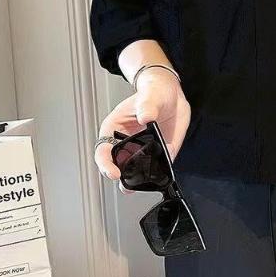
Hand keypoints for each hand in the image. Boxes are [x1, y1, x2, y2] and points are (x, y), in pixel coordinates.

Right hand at [94, 68, 190, 193]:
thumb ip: (147, 105)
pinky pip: (157, 166)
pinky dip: (159, 173)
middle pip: (118, 165)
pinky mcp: (159, 152)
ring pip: (136, 170)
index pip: (103, 150)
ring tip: (143, 183)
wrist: (172, 93)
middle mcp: (127, 142)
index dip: (105, 164)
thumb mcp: (150, 95)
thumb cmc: (153, 92)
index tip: (113, 172)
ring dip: (139, 179)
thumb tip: (145, 117)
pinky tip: (161, 174)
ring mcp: (142, 149)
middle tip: (128, 184)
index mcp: (115, 128)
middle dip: (122, 177)